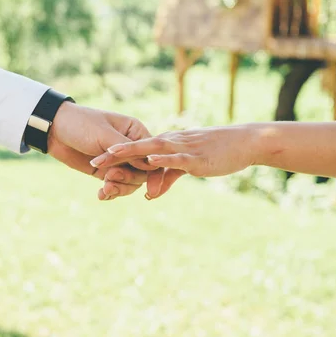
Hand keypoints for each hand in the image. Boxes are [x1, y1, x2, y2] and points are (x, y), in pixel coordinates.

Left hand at [48, 102, 156, 199]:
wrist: (54, 130)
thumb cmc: (82, 124)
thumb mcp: (105, 135)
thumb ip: (127, 151)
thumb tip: (150, 166)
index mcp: (135, 132)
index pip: (151, 155)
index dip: (152, 173)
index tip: (151, 188)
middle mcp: (130, 148)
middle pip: (142, 172)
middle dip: (128, 178)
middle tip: (110, 176)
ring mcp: (118, 161)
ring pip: (130, 182)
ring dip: (119, 187)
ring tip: (105, 187)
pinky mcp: (105, 171)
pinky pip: (115, 186)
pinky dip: (110, 192)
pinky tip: (101, 195)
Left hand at [90, 126, 257, 198]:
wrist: (244, 143)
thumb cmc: (217, 153)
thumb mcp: (188, 166)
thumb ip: (168, 178)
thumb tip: (150, 194)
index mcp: (167, 143)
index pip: (136, 147)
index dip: (115, 154)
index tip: (94, 159)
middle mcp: (170, 142)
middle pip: (136, 147)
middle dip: (114, 155)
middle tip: (91, 161)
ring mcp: (182, 148)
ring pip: (151, 150)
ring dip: (130, 154)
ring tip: (110, 157)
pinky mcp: (196, 157)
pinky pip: (176, 158)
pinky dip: (162, 159)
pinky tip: (148, 161)